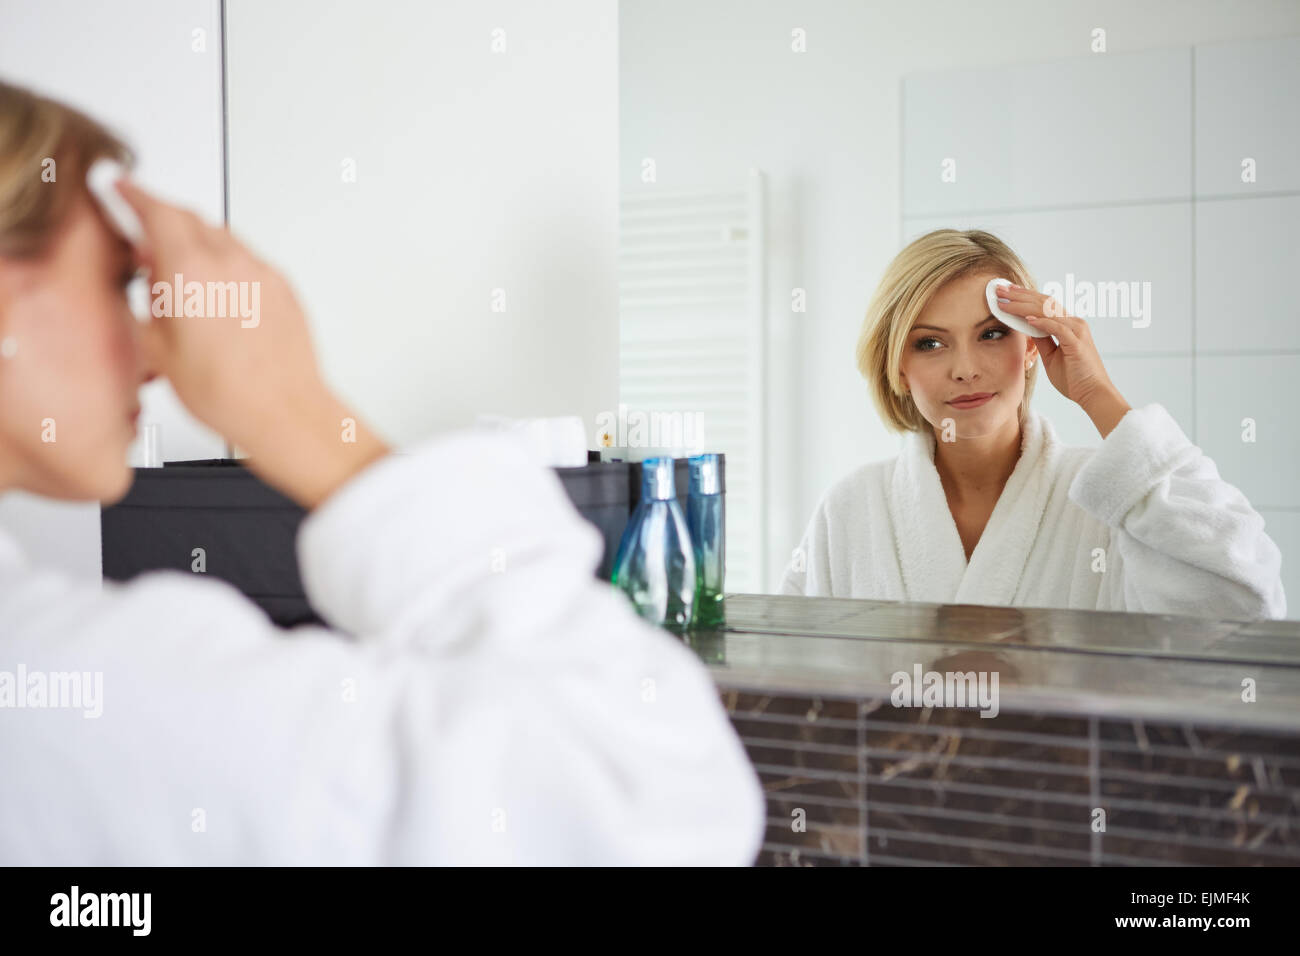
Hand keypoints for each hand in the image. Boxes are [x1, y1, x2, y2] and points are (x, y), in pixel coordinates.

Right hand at [116, 179, 388, 506]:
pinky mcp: (284, 287)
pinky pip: (248, 261)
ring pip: (221, 237)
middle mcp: (230, 263)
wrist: (284, 412)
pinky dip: (226, 264)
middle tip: (146, 240)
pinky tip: (218, 297)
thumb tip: (149, 276)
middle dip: (163, 218)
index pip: (156, 210)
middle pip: (190, 217)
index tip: (121, 188)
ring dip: (197, 243)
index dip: (133, 195)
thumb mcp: (159, 348)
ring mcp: (262, 273)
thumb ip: (150, 299)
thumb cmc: (228, 393)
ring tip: (183, 280)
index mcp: (191, 271)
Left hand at [993, 282, 1124, 408]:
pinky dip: (1042, 322)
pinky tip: (1027, 319)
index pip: (1044, 304)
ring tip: (1005, 301)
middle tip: (999, 288)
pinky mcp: (1077, 343)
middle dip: (1020, 295)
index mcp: (1068, 325)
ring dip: (1024, 305)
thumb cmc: (1074, 378)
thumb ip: (1041, 340)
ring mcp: (1077, 331)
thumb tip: (1027, 326)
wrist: (1093, 394)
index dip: (1024, 296)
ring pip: (1048, 311)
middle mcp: (1074, 323)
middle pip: (1044, 302)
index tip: (1006, 291)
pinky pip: (1057, 328)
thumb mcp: (1051, 356)